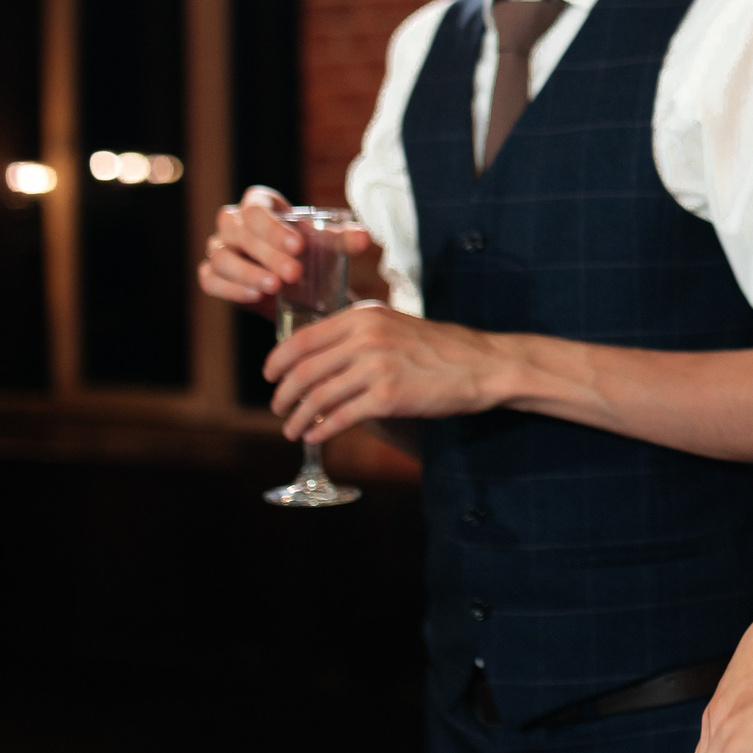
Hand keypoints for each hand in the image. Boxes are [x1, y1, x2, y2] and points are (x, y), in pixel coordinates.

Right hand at [197, 188, 368, 306]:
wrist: (302, 286)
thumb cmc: (312, 254)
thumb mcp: (330, 245)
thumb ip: (345, 239)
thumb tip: (363, 238)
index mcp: (259, 205)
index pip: (256, 209)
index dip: (274, 227)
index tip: (300, 246)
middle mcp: (233, 224)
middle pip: (237, 231)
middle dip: (266, 252)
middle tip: (294, 272)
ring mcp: (219, 250)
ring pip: (221, 257)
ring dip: (248, 272)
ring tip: (276, 287)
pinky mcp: (213, 276)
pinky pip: (210, 280)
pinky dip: (231, 288)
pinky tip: (256, 296)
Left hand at [264, 303, 511, 442]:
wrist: (482, 365)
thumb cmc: (439, 348)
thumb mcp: (395, 325)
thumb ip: (358, 334)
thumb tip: (317, 356)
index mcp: (363, 316)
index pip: (302, 339)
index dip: (277, 362)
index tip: (270, 377)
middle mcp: (366, 338)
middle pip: (304, 370)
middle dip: (283, 395)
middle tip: (278, 408)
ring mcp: (377, 367)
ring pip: (318, 397)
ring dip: (298, 417)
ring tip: (293, 429)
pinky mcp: (388, 397)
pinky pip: (341, 417)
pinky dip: (323, 430)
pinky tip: (318, 436)